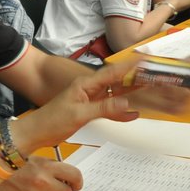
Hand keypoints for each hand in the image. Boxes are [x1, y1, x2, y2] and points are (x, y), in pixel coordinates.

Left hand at [13, 61, 143, 151]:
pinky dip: (121, 111)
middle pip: (117, 81)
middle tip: (152, 74)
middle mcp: (90, 89)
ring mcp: (90, 99)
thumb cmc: (52, 120)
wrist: (36, 132)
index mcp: (87, 84)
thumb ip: (103, 108)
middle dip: (135, 78)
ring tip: (149, 89)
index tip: (144, 58)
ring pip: (115, 94)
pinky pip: (109, 108)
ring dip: (131, 93)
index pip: (113, 72)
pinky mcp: (89, 110)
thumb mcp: (79, 114)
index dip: (130, 66)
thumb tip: (126, 103)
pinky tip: (133, 113)